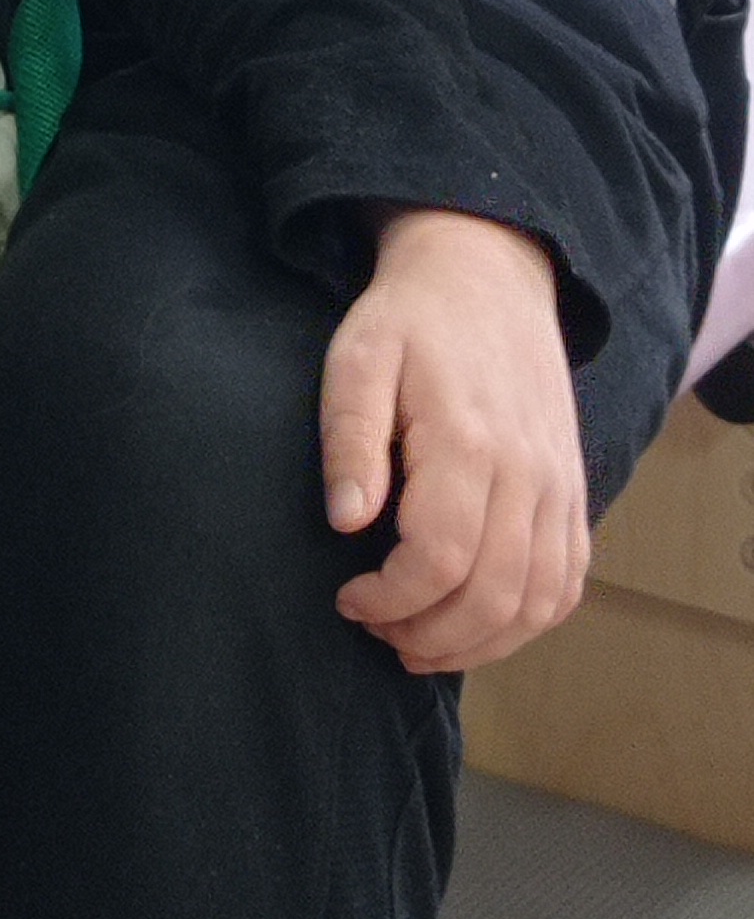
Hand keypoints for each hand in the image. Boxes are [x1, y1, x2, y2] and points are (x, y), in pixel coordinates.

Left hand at [321, 209, 588, 672]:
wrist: (486, 274)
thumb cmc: (410, 319)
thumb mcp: (358, 357)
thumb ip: (350, 438)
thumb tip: (345, 523)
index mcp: (468, 440)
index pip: (439, 560)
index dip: (390, 601)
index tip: (347, 598)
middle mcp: (527, 472)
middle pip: (492, 597)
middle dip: (427, 636)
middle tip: (378, 630)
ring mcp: (559, 485)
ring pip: (537, 603)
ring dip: (479, 643)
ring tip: (420, 641)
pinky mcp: (573, 491)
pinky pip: (568, 582)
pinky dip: (528, 621)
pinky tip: (478, 624)